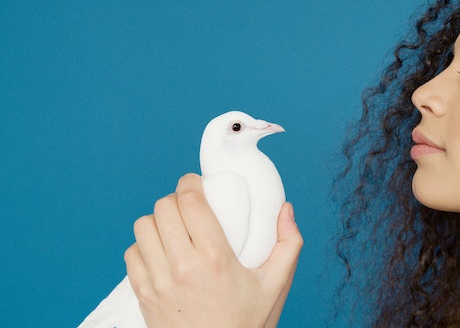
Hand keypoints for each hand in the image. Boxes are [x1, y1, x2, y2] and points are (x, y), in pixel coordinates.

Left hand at [124, 173, 302, 327]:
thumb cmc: (246, 323)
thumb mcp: (276, 285)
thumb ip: (289, 244)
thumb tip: (286, 210)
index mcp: (215, 259)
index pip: (189, 201)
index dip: (190, 183)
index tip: (197, 184)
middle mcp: (182, 267)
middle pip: (163, 207)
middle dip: (176, 200)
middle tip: (190, 207)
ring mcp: (157, 282)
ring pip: (143, 226)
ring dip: (159, 221)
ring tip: (175, 228)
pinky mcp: (142, 294)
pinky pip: (131, 253)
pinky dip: (145, 246)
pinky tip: (162, 252)